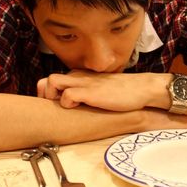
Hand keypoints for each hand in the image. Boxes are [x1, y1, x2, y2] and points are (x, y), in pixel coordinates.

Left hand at [37, 71, 169, 110]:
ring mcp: (83, 83)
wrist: (141, 88)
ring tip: (65, 108)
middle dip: (45, 95)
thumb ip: (86, 92)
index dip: (48, 94)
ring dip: (52, 96)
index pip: (52, 80)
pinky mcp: (91, 92)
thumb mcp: (99, 90)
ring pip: (52, 82)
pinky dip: (67, 103)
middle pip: (47, 80)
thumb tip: (75, 104)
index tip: (54, 106)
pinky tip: (78, 109)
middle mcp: (78, 76)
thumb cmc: (122, 92)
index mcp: (79, 76)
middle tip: (55, 110)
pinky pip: (67, 95)